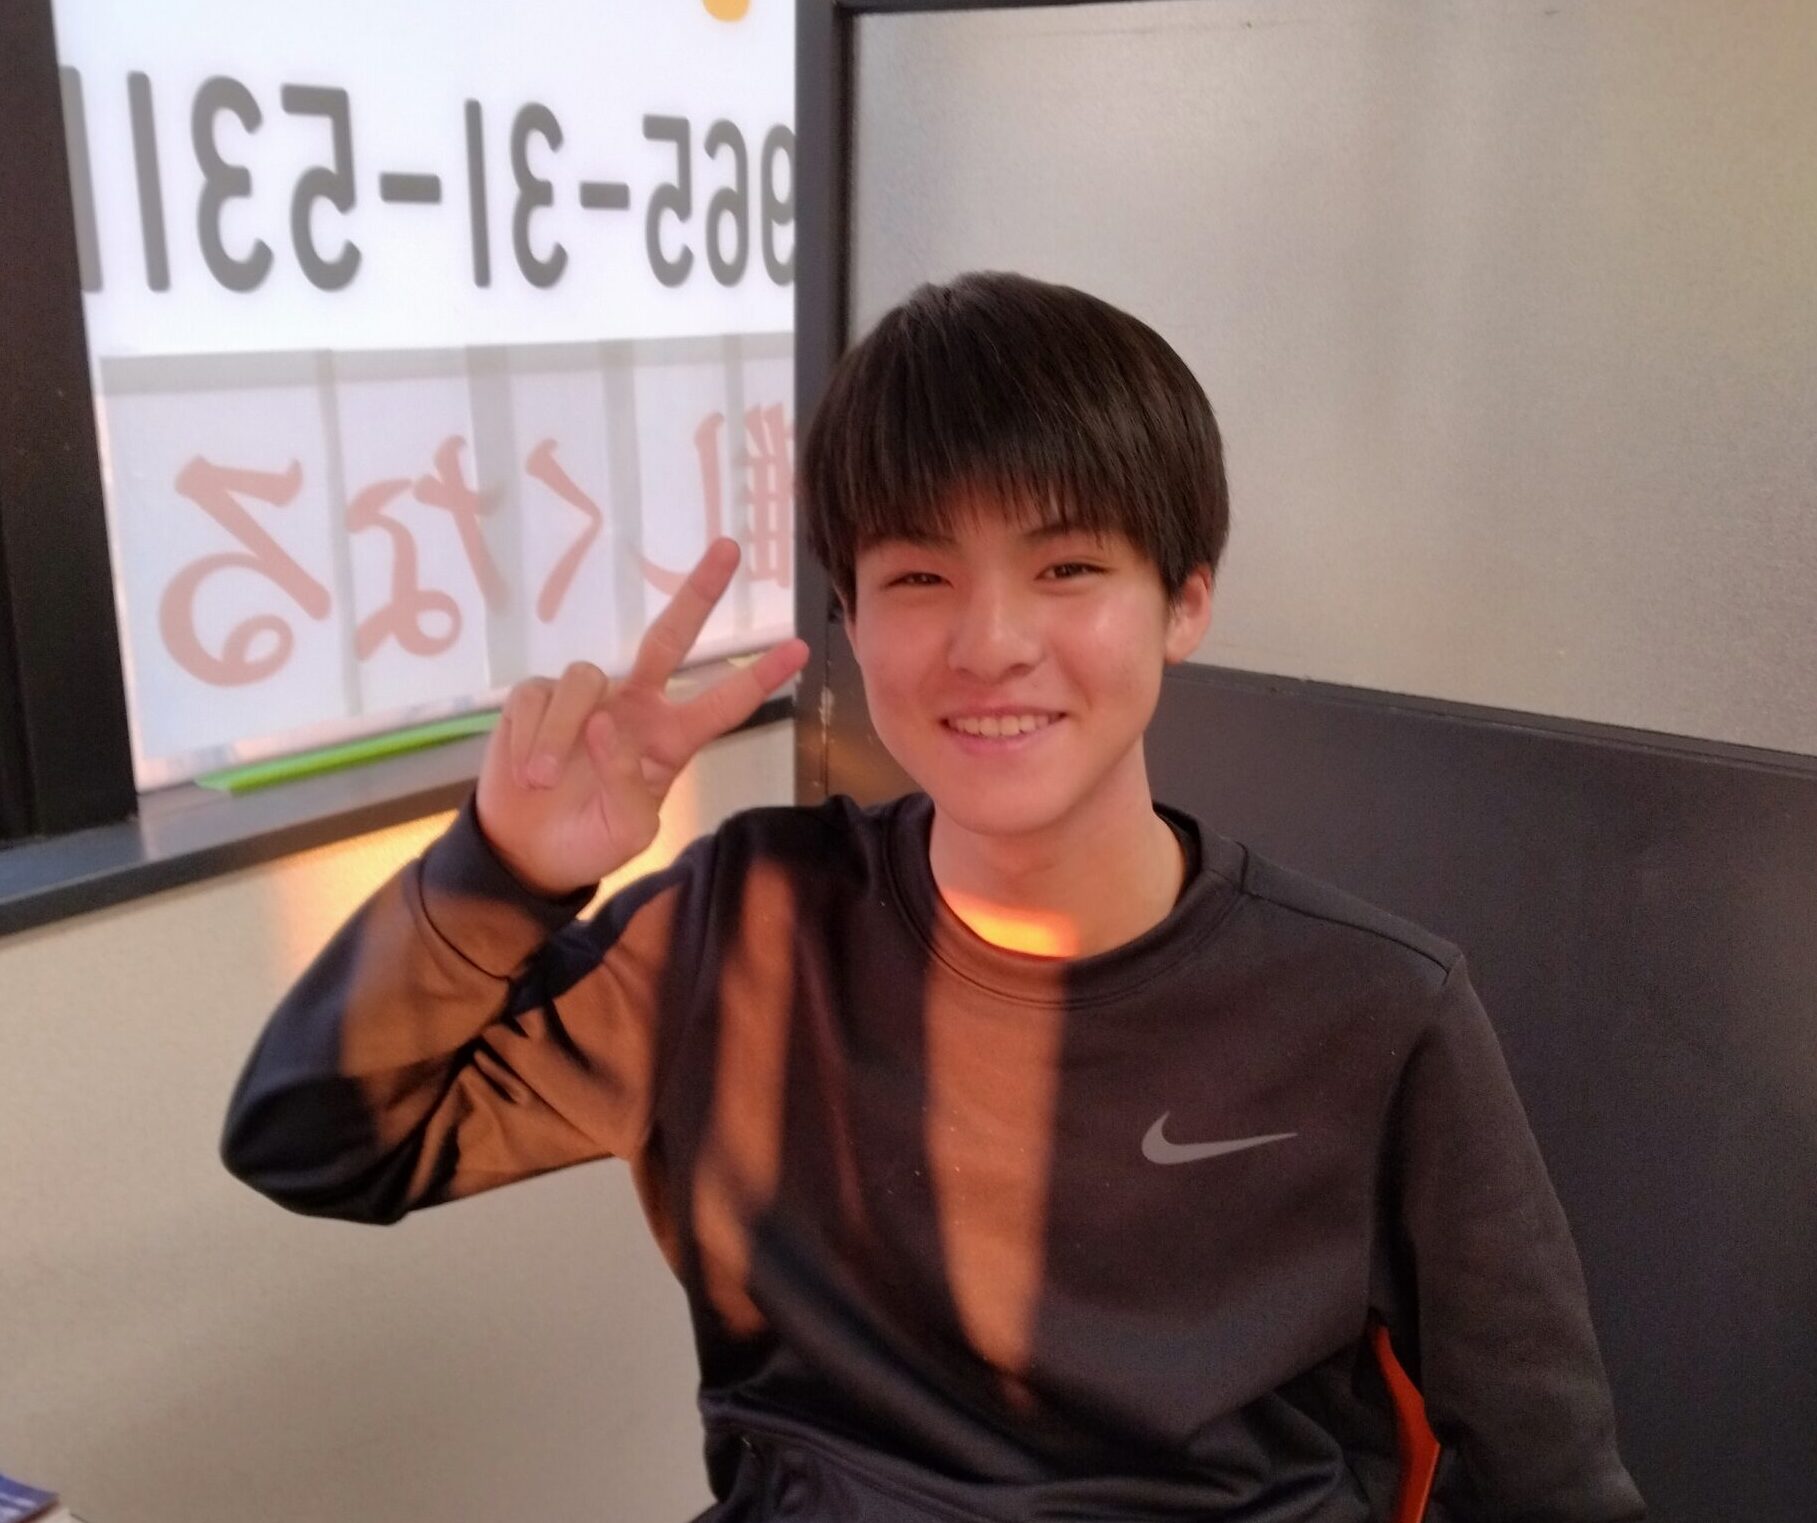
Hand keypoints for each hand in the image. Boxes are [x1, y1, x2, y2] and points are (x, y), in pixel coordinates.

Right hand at [474, 537, 809, 897]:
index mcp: (669, 739)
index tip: (800, 648)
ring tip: (543, 780)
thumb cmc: (590, 840)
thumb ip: (628, 783)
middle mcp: (635, 706)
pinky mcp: (536, 697)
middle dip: (700, 593)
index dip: (758, 677)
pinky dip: (531, 738)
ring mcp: (588, 698)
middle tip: (730, 548)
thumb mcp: (627, 832)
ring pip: (583, 679)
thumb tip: (604, 724)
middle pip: (670, 637)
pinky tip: (526, 769)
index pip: (721, 704)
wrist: (528, 853)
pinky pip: (538, 698)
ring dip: (563, 733)